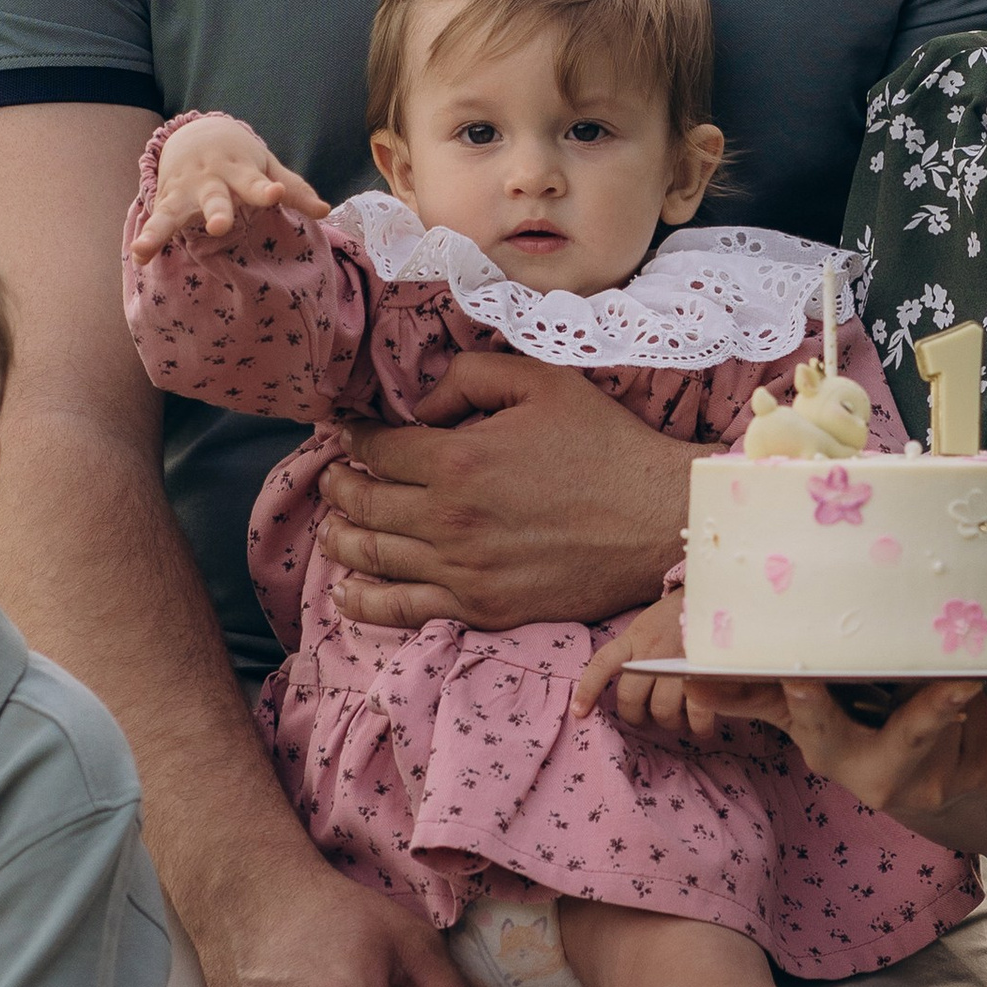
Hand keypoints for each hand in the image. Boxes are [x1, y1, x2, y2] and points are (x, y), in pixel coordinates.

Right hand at [133, 115, 327, 255]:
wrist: (198, 132)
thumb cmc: (241, 158)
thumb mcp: (267, 167)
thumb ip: (293, 189)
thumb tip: (325, 210)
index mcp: (241, 169)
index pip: (256, 182)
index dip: (266, 189)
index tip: (275, 194)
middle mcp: (212, 178)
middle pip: (215, 196)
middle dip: (216, 210)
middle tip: (218, 225)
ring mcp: (187, 189)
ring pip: (174, 211)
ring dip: (163, 229)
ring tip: (147, 248)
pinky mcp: (169, 200)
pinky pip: (157, 220)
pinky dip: (147, 238)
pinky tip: (139, 257)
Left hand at [319, 348, 690, 628]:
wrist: (656, 520)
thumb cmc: (604, 445)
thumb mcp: (542, 382)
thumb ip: (470, 376)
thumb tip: (422, 406)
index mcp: (459, 459)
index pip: (380, 449)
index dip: (355, 438)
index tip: (345, 433)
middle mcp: (449, 519)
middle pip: (366, 504)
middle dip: (339, 486)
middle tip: (330, 477)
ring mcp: (463, 571)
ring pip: (373, 557)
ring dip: (340, 539)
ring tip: (329, 528)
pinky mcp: (482, 609)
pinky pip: (405, 610)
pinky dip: (364, 602)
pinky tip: (345, 593)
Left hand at [571, 598, 721, 740]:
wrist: (716, 596)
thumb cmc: (679, 616)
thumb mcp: (648, 625)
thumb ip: (635, 650)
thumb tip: (628, 687)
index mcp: (635, 638)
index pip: (603, 663)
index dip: (588, 689)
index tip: (579, 712)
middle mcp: (652, 650)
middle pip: (630, 697)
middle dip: (637, 717)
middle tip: (648, 719)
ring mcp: (677, 661)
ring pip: (662, 709)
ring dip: (669, 722)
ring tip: (678, 720)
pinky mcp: (704, 671)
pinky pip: (696, 710)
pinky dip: (698, 726)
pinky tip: (701, 729)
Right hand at [671, 673, 986, 821]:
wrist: (921, 781)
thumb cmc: (852, 733)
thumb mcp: (804, 718)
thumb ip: (754, 696)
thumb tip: (689, 678)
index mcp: (834, 757)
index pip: (818, 726)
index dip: (809, 700)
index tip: (798, 674)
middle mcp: (884, 779)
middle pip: (911, 734)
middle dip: (934, 706)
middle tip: (961, 678)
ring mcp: (936, 782)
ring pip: (955, 711)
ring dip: (956, 675)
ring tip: (955, 645)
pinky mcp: (976, 773)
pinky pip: (984, 716)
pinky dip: (979, 691)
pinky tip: (969, 674)